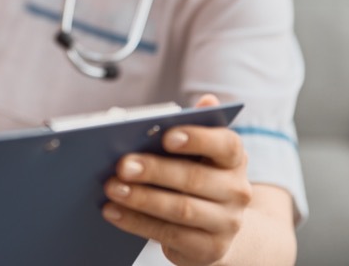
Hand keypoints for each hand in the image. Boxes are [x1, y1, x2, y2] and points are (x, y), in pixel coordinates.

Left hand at [102, 95, 251, 265]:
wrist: (216, 228)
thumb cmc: (197, 177)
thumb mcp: (199, 152)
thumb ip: (194, 126)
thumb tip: (206, 100)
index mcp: (234, 159)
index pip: (226, 144)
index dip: (198, 139)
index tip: (166, 136)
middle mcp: (237, 190)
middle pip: (194, 178)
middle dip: (154, 170)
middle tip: (121, 165)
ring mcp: (226, 223)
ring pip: (180, 209)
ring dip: (141, 199)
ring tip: (112, 187)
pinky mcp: (209, 249)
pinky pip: (170, 235)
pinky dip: (137, 222)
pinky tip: (113, 211)